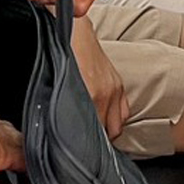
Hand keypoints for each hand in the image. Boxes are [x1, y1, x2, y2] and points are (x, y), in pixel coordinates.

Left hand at [69, 16, 128, 139]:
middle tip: (84, 144)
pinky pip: (124, 112)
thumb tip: (58, 130)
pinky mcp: (119, 84)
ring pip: (118, 125)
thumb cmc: (62, 57)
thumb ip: (62, 108)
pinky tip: (105, 118)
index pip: (93, 133)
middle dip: (97, 141)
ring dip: (108, 130)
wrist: (74, 32)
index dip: (85, 145)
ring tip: (95, 132)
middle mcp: (106, 94)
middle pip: (108, 133)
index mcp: (90, 95)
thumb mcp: (58, 85)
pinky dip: (116, 118)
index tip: (78, 151)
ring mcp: (115, 89)